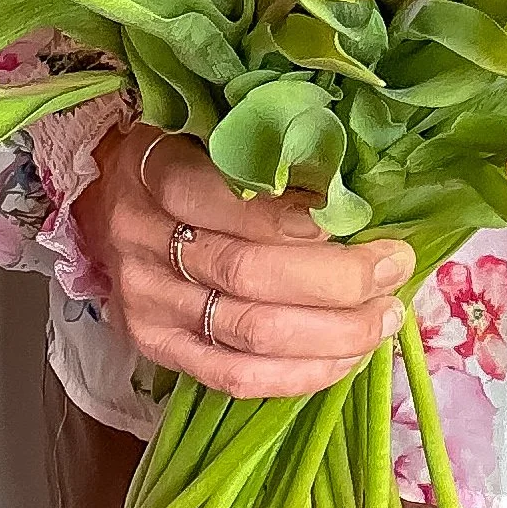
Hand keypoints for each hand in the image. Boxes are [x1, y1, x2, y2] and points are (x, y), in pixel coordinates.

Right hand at [72, 123, 411, 399]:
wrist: (113, 203)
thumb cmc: (184, 156)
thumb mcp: (212, 130)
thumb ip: (268, 155)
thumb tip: (353, 193)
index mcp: (153, 170)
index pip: (222, 198)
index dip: (291, 218)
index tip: (354, 220)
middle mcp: (141, 239)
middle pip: (246, 273)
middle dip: (336, 281)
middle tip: (393, 269)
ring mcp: (145, 301)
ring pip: (248, 331)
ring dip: (332, 333)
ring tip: (385, 318)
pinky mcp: (154, 347)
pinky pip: (232, 377)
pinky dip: (297, 375)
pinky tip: (344, 360)